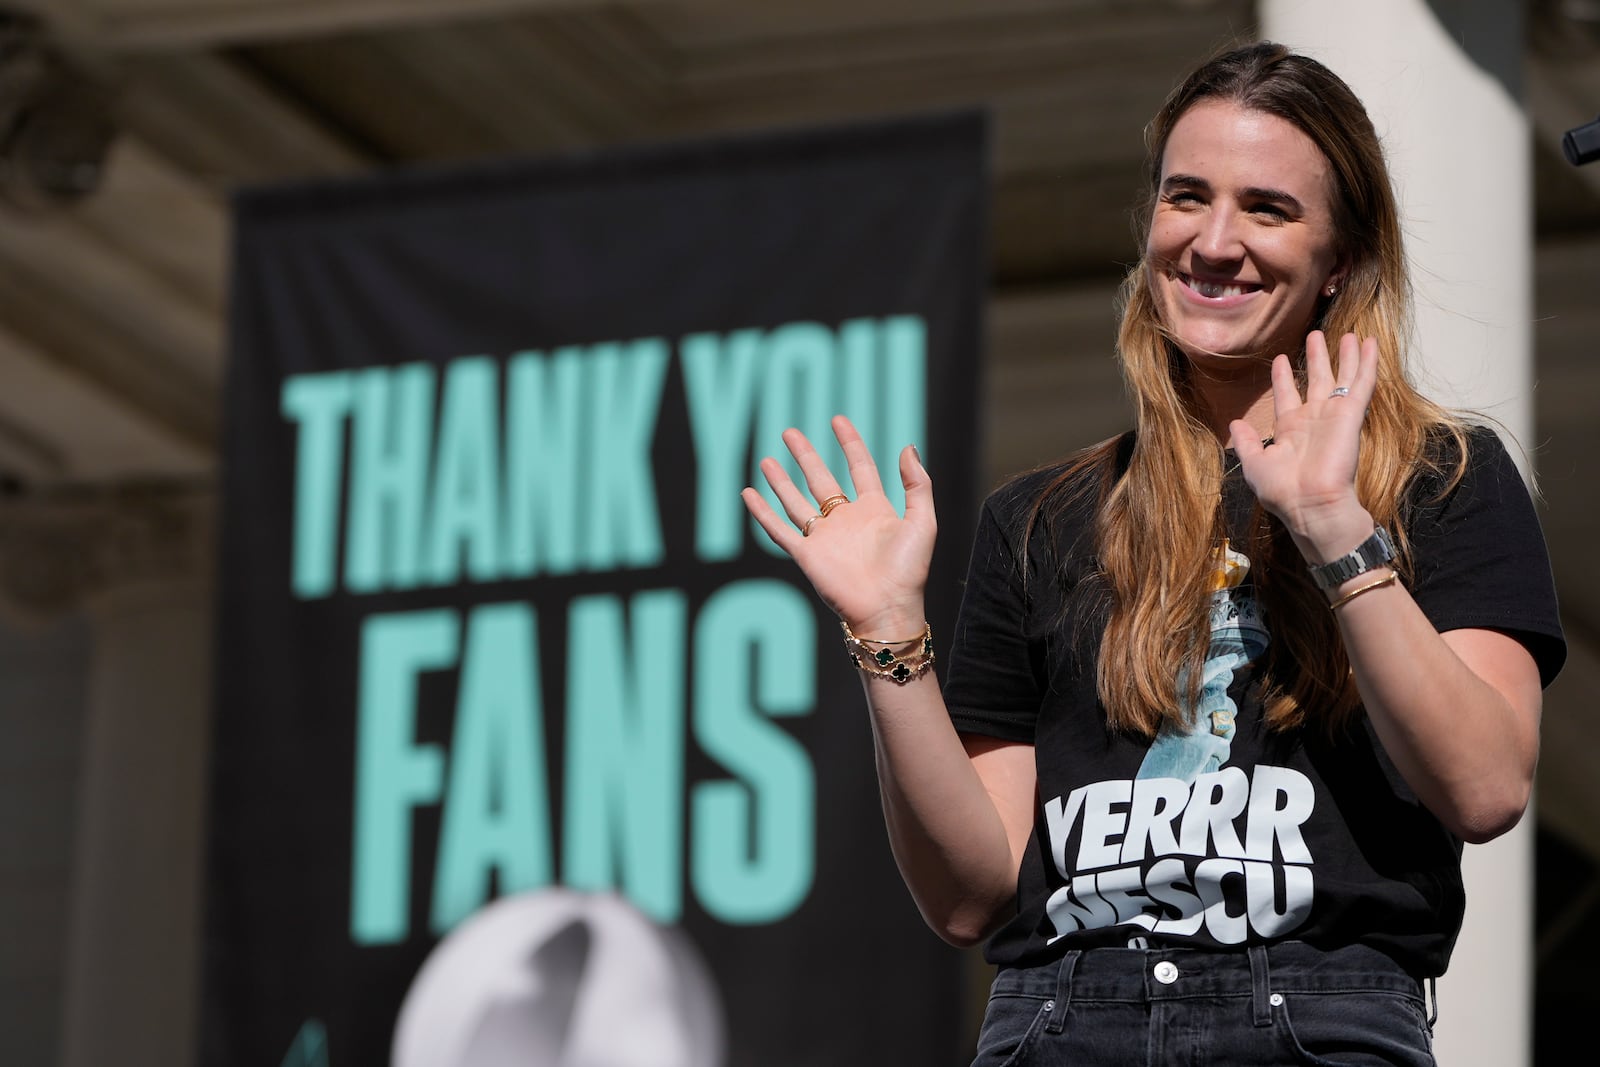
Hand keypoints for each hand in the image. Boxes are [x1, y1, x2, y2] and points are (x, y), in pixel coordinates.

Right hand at [741, 414, 934, 635]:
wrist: (888, 609)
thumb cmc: (909, 571)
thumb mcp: (923, 522)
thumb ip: (918, 485)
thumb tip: (908, 447)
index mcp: (874, 510)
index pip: (859, 467)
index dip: (849, 443)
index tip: (837, 420)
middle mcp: (845, 521)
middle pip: (820, 479)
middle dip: (805, 455)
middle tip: (789, 432)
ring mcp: (824, 537)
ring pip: (796, 501)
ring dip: (781, 481)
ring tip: (767, 459)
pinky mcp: (807, 555)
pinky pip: (779, 530)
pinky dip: (762, 513)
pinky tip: (748, 494)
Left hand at [1229, 331, 1378, 560]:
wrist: (1310, 504)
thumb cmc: (1282, 490)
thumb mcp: (1255, 464)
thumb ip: (1246, 442)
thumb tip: (1235, 422)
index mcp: (1290, 429)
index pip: (1287, 396)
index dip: (1283, 377)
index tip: (1280, 358)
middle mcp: (1313, 419)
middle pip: (1316, 380)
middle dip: (1317, 357)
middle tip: (1316, 334)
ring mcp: (1334, 415)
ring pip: (1342, 377)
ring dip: (1345, 355)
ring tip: (1347, 333)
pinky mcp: (1352, 415)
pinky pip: (1361, 383)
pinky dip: (1366, 362)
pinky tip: (1369, 343)